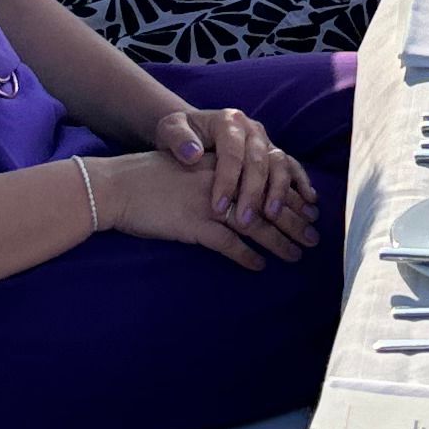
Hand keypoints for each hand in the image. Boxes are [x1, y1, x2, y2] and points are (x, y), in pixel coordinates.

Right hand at [100, 124, 318, 270]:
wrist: (115, 187)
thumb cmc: (147, 178)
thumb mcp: (187, 168)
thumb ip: (214, 176)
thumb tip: (241, 194)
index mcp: (220, 163)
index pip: (265, 177)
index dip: (289, 195)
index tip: (308, 209)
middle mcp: (220, 180)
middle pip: (267, 201)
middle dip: (294, 220)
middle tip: (313, 236)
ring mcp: (208, 202)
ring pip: (255, 223)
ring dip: (279, 241)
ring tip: (297, 254)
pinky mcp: (194, 225)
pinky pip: (228, 244)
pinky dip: (246, 256)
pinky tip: (259, 266)